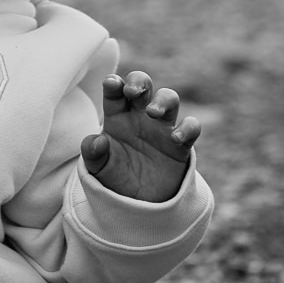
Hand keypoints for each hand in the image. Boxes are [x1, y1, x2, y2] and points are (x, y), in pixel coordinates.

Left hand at [80, 71, 199, 202]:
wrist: (138, 201)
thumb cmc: (115, 175)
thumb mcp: (98, 167)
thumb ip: (93, 153)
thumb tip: (97, 140)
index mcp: (117, 115)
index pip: (115, 90)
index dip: (114, 83)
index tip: (112, 84)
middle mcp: (140, 115)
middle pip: (143, 84)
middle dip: (139, 81)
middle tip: (133, 91)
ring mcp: (162, 127)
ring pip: (169, 98)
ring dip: (163, 100)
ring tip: (152, 112)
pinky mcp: (181, 144)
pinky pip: (191, 127)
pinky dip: (187, 128)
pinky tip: (175, 138)